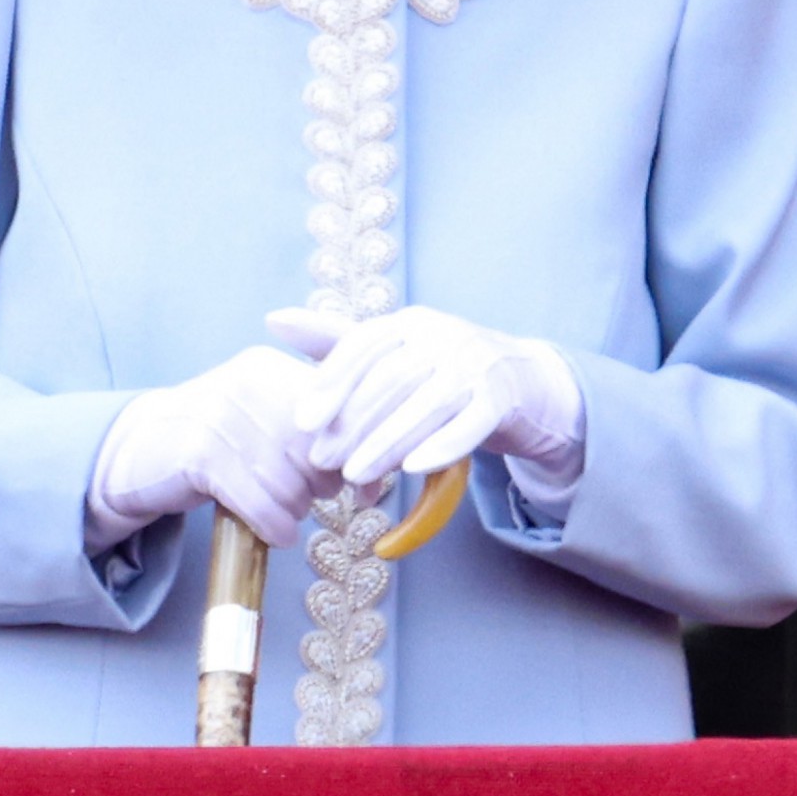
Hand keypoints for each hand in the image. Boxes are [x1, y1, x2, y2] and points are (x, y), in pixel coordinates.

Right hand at [87, 346, 341, 550]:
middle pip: (319, 447)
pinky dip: (276, 526)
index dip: (361, 449)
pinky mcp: (201, 452)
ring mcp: (223, 413)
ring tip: (285, 513)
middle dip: (326, 484)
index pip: (339, 403)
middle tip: (312, 499)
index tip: (366, 485)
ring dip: (296, 510)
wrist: (140, 449)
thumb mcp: (266, 422)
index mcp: (272, 367)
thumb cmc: (219, 443)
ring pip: (291, 480)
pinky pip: (261, 502)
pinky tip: (276, 532)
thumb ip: (320, 438)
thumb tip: (376, 476)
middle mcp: (250, 381)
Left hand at [267, 304, 584, 487]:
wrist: (522, 382)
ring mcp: (475, 364)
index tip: (303, 419)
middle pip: (390, 379)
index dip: (331, 381)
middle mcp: (442, 334)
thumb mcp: (393, 353)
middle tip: (321, 460)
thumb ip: (335, 344)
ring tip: (354, 476)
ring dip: (386, 442)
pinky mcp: (502, 398)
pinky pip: (470, 424)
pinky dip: (441, 446)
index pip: (363, 344)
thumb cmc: (440, 370)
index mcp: (409, 322)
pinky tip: (412, 469)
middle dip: (352, 423)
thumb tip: (273, 319)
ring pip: (425, 404)